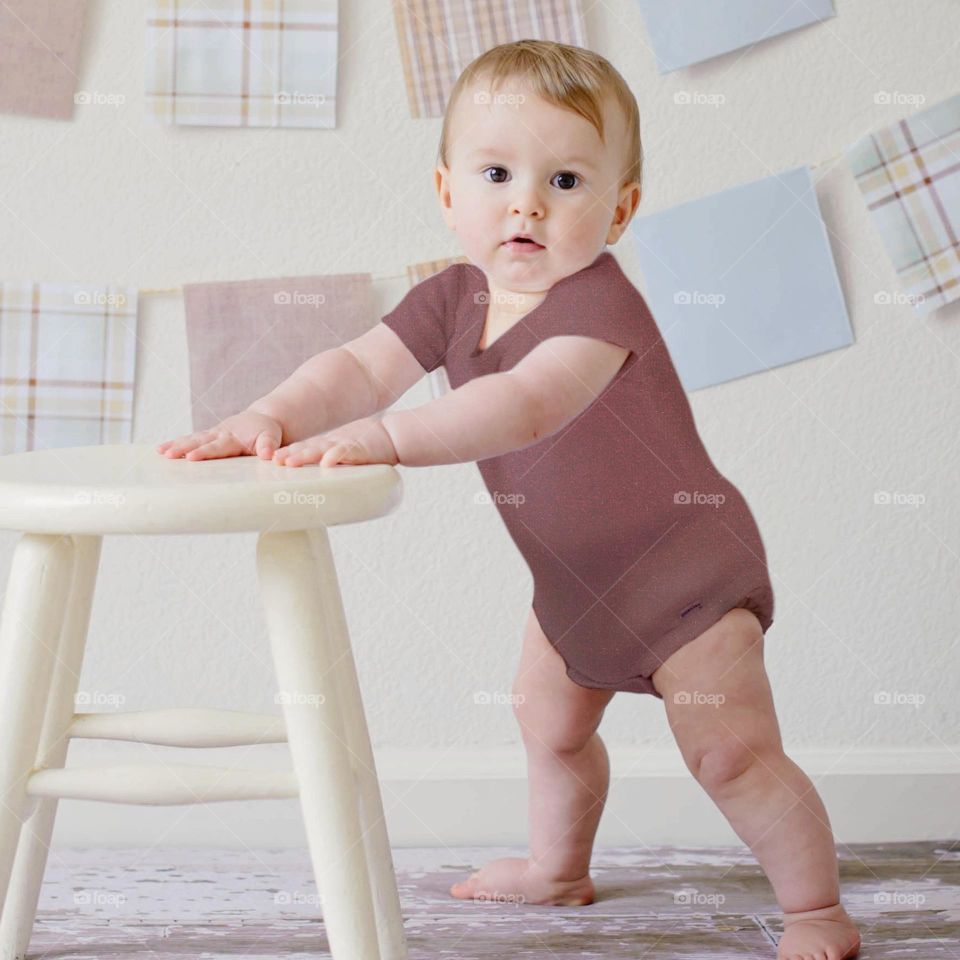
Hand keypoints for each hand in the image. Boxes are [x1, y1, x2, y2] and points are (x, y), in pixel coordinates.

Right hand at [156, 410, 282, 460]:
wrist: (262, 419)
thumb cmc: (267, 432)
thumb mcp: (271, 437)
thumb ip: (268, 445)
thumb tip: (268, 454)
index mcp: (234, 437)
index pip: (217, 447)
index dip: (204, 452)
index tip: (191, 457)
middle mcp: (220, 434)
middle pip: (199, 441)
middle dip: (183, 448)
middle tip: (168, 454)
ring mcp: (212, 434)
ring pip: (191, 439)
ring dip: (176, 445)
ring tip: (160, 452)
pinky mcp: (208, 436)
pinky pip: (190, 439)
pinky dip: (176, 443)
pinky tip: (161, 450)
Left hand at [272, 416, 397, 467]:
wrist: (391, 435)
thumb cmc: (367, 447)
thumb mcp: (343, 452)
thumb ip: (329, 461)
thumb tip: (315, 474)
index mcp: (327, 446)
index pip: (303, 449)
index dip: (287, 454)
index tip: (270, 461)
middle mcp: (332, 445)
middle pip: (307, 449)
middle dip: (289, 455)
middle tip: (273, 461)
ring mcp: (344, 446)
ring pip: (321, 450)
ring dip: (305, 455)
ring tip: (290, 462)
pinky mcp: (359, 449)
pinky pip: (346, 452)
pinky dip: (336, 456)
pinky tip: (327, 462)